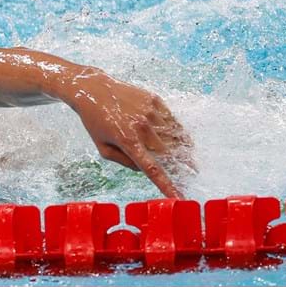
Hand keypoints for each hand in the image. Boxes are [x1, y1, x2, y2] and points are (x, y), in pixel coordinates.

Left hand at [63, 69, 194, 197]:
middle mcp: (141, 126)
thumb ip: (125, 161)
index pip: (152, 169)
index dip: (167, 185)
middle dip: (183, 163)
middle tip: (192, 170)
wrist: (93, 90)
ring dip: (183, 146)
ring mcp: (149, 111)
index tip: (179, 197)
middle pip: (170, 152)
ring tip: (189, 153)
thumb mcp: (103, 148)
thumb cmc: (96, 122)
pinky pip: (172, 119)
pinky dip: (177, 129)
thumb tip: (146, 169)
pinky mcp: (154, 100)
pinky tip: (178, 135)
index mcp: (127, 142)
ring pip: (175, 135)